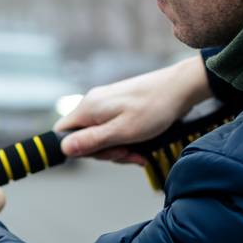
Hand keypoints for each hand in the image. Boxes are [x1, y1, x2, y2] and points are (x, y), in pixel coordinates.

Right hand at [55, 55, 211, 161]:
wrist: (180, 88)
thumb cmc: (154, 108)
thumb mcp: (123, 131)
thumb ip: (92, 141)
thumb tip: (64, 149)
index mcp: (89, 108)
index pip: (62, 132)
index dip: (75, 149)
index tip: (100, 154)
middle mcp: (93, 104)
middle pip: (84, 137)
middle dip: (105, 151)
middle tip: (127, 153)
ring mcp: (106, 104)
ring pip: (101, 135)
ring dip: (118, 148)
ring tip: (138, 152)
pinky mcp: (119, 106)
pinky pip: (113, 129)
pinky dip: (125, 140)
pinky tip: (141, 147)